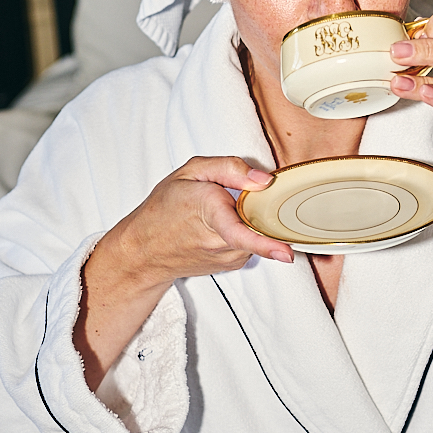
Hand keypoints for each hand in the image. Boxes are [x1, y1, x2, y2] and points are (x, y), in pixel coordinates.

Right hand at [75, 157, 291, 388]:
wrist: (145, 250)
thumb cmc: (164, 208)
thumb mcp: (190, 172)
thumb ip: (229, 167)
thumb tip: (264, 179)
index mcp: (208, 211)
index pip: (240, 232)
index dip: (266, 243)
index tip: (287, 254)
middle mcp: (220, 241)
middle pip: (260, 225)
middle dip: (263, 209)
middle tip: (235, 198)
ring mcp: (227, 257)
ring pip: (257, 234)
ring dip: (251, 220)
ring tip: (223, 211)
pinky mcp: (232, 264)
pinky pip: (251, 243)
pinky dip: (246, 231)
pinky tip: (224, 225)